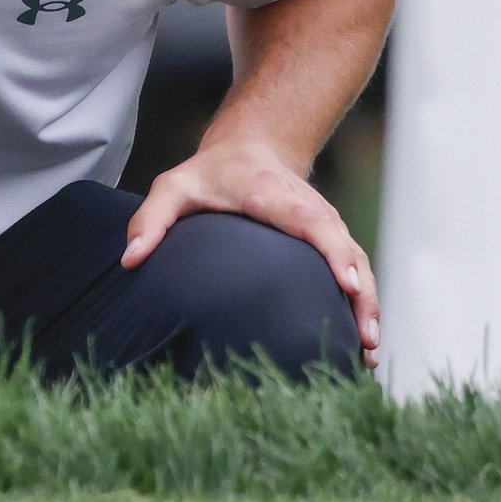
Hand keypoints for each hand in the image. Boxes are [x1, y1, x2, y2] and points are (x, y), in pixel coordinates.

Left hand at [122, 137, 380, 369]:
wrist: (251, 150)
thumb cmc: (211, 175)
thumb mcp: (174, 186)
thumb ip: (151, 219)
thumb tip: (131, 261)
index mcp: (276, 198)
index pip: (312, 224)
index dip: (334, 253)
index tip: (349, 284)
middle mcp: (311, 212)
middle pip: (346, 251)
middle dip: (362, 293)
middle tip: (365, 337)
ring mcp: (326, 227)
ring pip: (358, 264)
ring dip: (369, 306)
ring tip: (369, 351)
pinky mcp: (331, 242)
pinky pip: (356, 271)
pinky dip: (365, 303)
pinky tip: (364, 343)